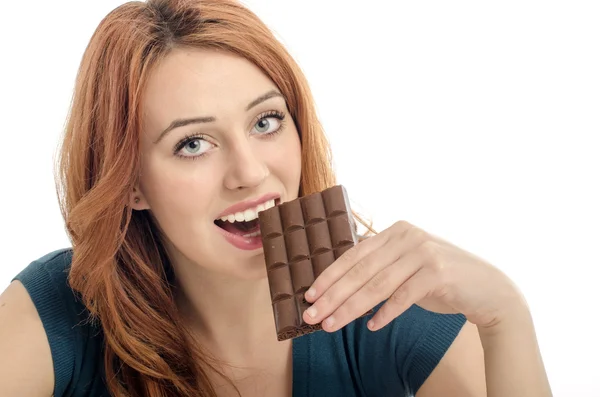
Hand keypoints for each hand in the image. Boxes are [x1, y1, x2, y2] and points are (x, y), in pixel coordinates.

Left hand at [302, 220, 526, 331]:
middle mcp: (407, 236)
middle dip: (332, 295)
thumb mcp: (406, 266)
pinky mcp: (438, 272)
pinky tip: (370, 326)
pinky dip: (385, 313)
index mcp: (395, 231)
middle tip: (311, 316)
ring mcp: (423, 252)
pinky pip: (403, 296)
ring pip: (377, 285)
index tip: (309, 296)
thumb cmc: (440, 280)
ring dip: (350, 309)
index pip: (353, 255)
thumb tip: (338, 288)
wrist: (488, 288)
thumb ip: (380, 268)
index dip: (329, 276)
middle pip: (360, 271)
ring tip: (331, 326)